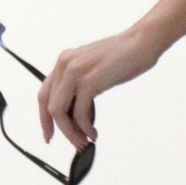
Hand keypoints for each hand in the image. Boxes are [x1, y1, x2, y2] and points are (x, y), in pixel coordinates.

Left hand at [39, 23, 162, 150]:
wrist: (141, 43)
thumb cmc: (124, 56)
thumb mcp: (93, 69)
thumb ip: (79, 86)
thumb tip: (76, 114)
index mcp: (64, 61)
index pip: (44, 95)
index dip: (44, 118)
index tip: (50, 134)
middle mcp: (65, 65)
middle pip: (48, 106)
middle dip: (59, 130)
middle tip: (73, 142)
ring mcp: (75, 72)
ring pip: (60, 112)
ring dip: (71, 132)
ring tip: (84, 141)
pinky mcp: (89, 81)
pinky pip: (79, 113)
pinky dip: (85, 127)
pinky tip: (92, 132)